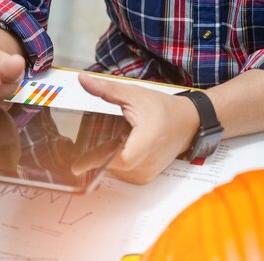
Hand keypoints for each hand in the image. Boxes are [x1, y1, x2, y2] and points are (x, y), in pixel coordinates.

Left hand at [75, 73, 199, 183]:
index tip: (76, 165)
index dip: (97, 161)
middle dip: (98, 154)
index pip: (119, 159)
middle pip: (112, 165)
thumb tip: (82, 79)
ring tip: (118, 138)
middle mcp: (148, 162)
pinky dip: (116, 163)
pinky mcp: (144, 178)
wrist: (187, 123)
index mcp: (147, 140)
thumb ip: (107, 90)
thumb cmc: (162, 108)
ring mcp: (147, 173)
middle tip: (96, 139)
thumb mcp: (133, 94)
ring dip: (108, 157)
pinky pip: (122, 174)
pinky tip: (122, 147)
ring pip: (115, 171)